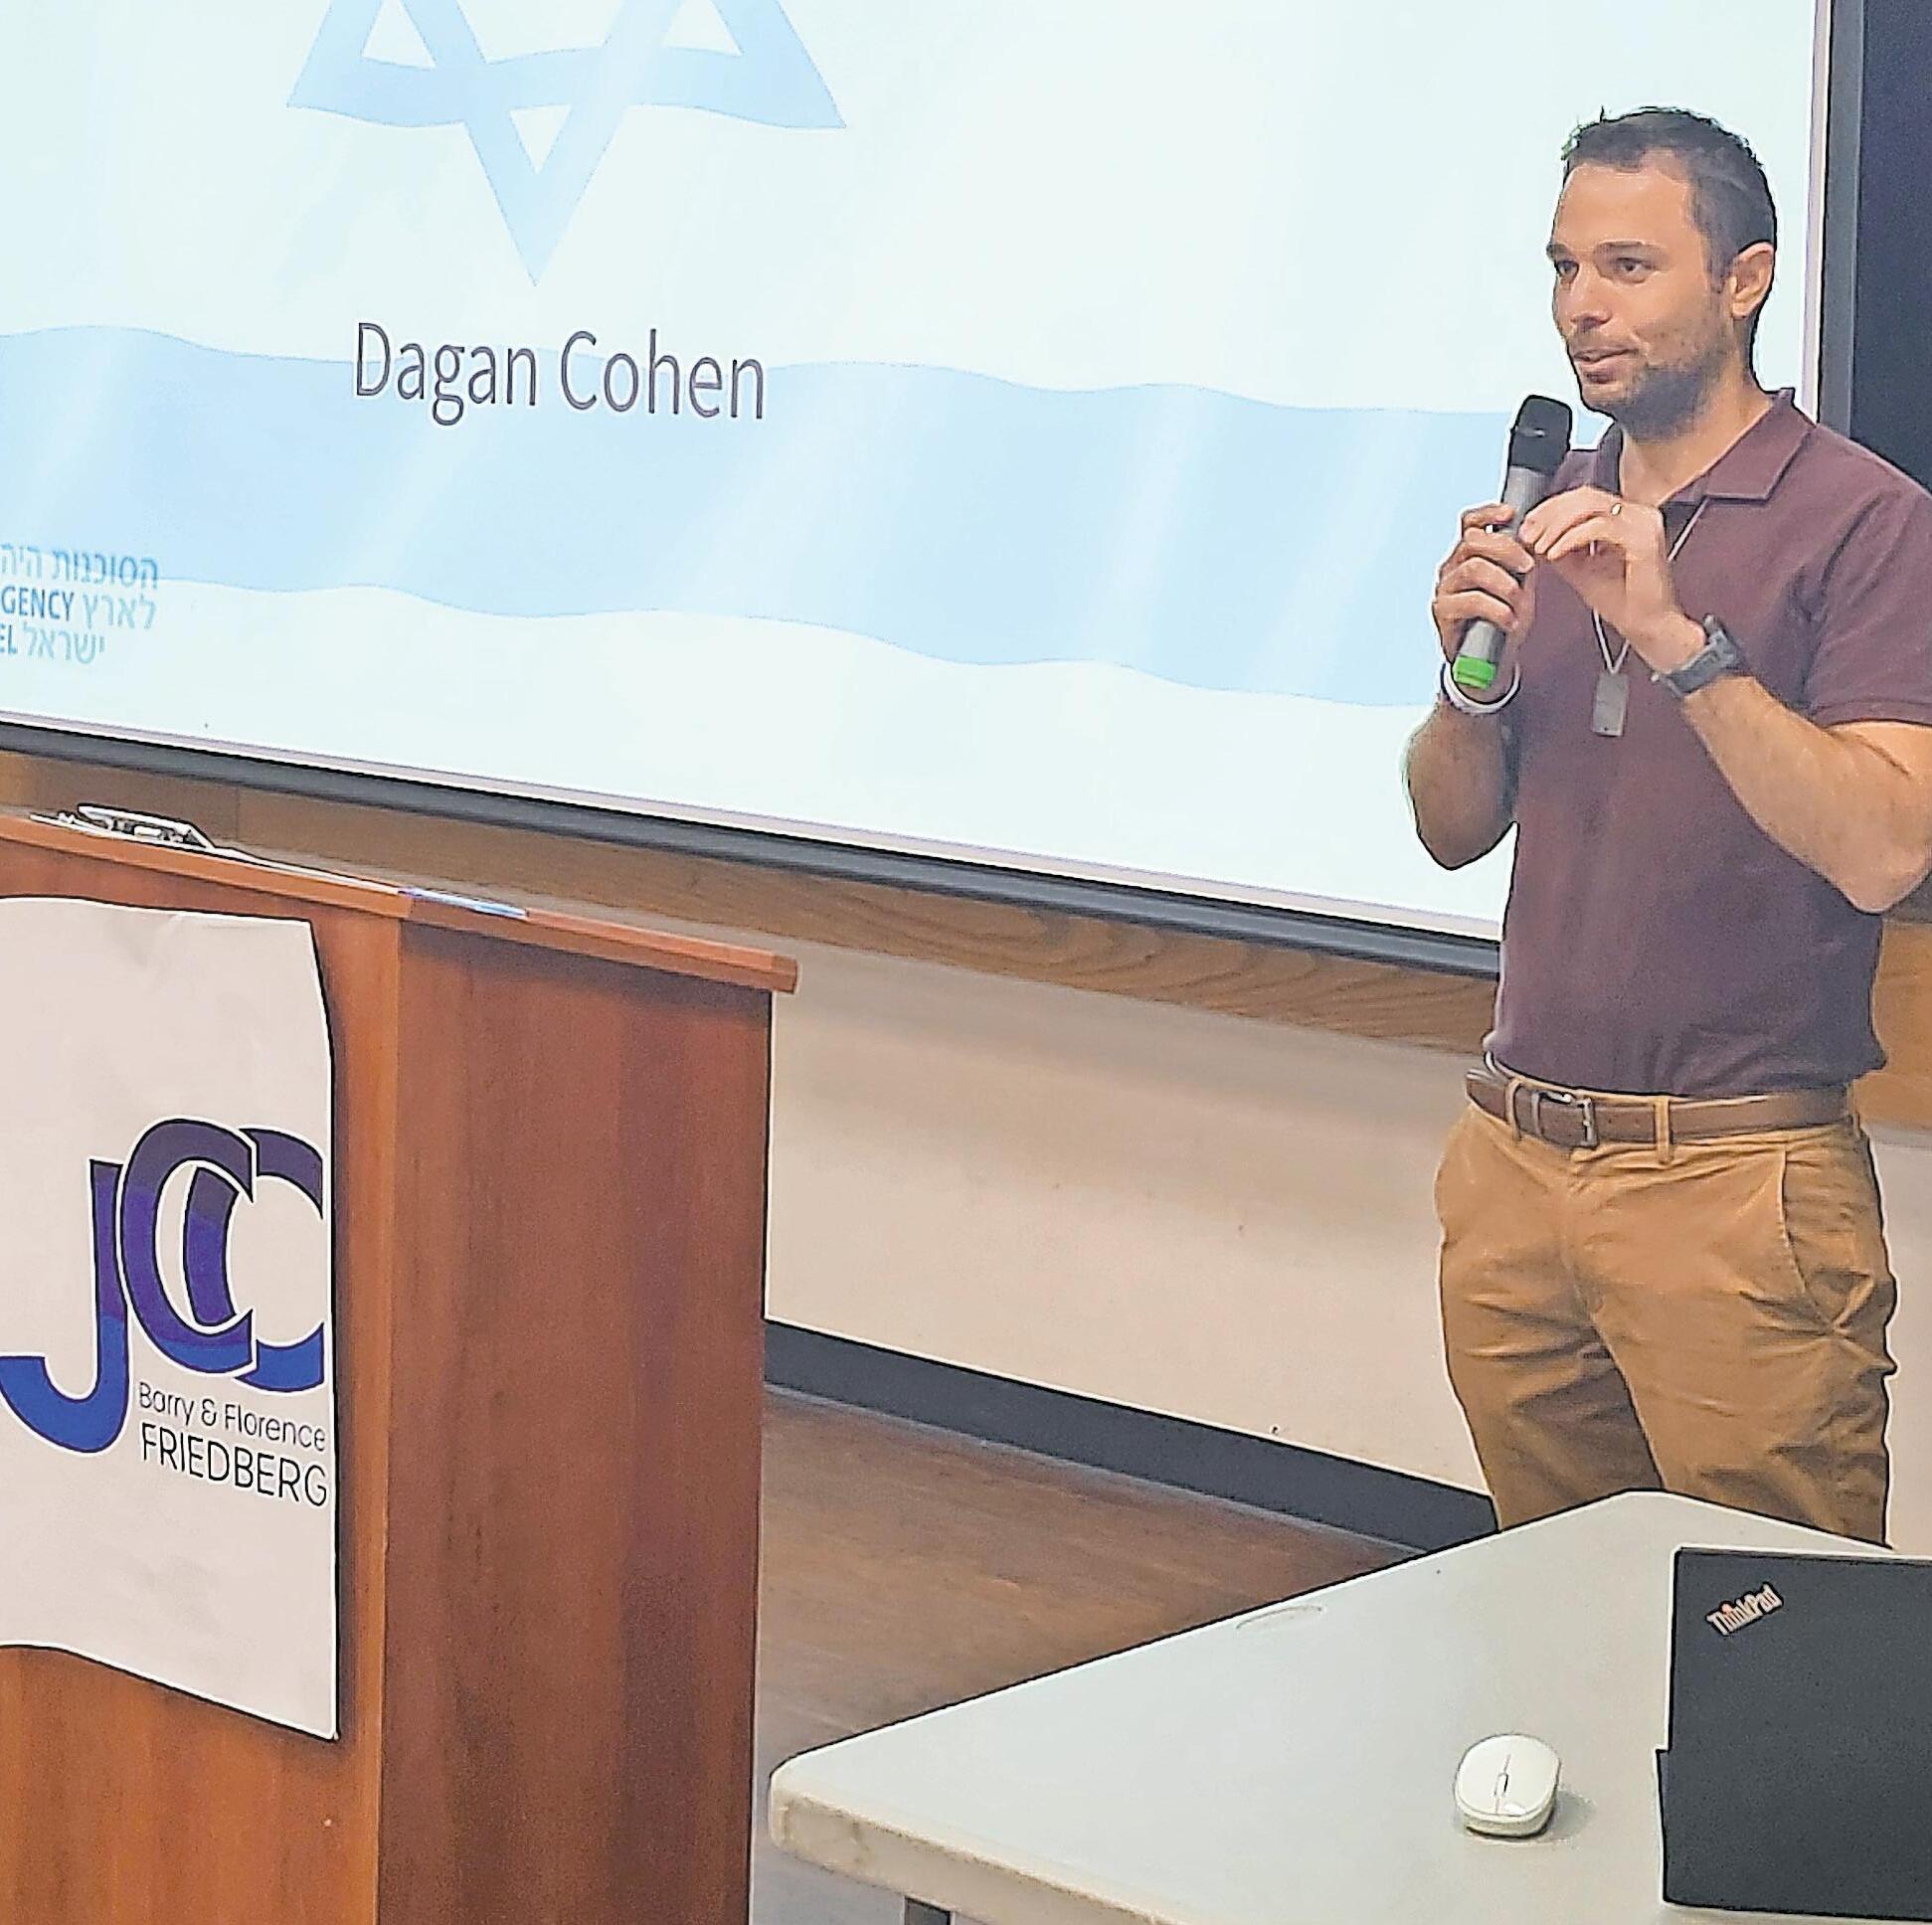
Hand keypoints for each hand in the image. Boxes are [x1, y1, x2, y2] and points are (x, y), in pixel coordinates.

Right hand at [1431, 503, 1538, 667]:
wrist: (1492, 658)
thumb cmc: (1503, 618)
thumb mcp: (1519, 583)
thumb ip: (1523, 560)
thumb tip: (1538, 535)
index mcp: (1468, 555)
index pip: (1470, 523)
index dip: (1488, 513)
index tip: (1510, 515)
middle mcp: (1451, 567)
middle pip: (1473, 541)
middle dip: (1506, 550)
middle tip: (1528, 567)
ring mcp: (1445, 588)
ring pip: (1473, 568)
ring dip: (1503, 582)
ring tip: (1518, 600)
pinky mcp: (1442, 611)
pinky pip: (1470, 600)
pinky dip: (1496, 609)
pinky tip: (1509, 619)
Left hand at [1517, 487, 1701, 671]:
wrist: (1646, 626)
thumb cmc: (1621, 600)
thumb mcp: (1580, 568)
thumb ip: (1561, 546)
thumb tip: (1534, 533)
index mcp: (1628, 516)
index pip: (1584, 497)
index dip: (1550, 508)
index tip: (1527, 526)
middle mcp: (1640, 514)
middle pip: (1585, 496)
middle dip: (1549, 515)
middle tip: (1527, 534)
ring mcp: (1644, 523)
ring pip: (1590, 508)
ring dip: (1556, 526)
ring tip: (1538, 546)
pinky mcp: (1644, 539)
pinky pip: (1599, 528)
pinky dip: (1570, 539)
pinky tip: (1554, 554)